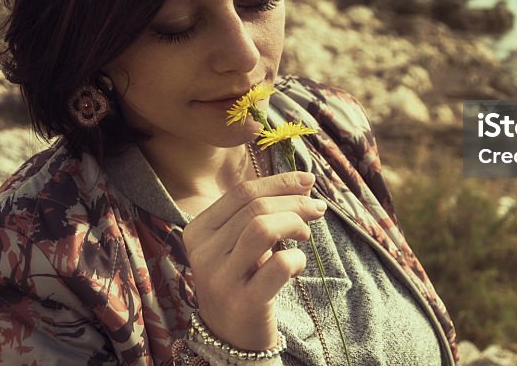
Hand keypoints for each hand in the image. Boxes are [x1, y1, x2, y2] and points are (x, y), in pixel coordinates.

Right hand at [181, 171, 327, 350]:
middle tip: (317, 208)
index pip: (241, 192)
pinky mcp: (243, 302)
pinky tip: (296, 266)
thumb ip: (263, 211)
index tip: (308, 180)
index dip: (280, 182)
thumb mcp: (241, 242)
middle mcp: (203, 253)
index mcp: (198, 231)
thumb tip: (304, 182)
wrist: (232, 335)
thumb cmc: (242, 278)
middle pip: (255, 208)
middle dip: (295, 202)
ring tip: (305, 234)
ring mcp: (220, 279)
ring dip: (294, 223)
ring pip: (262, 229)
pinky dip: (297, 259)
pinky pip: (278, 265)